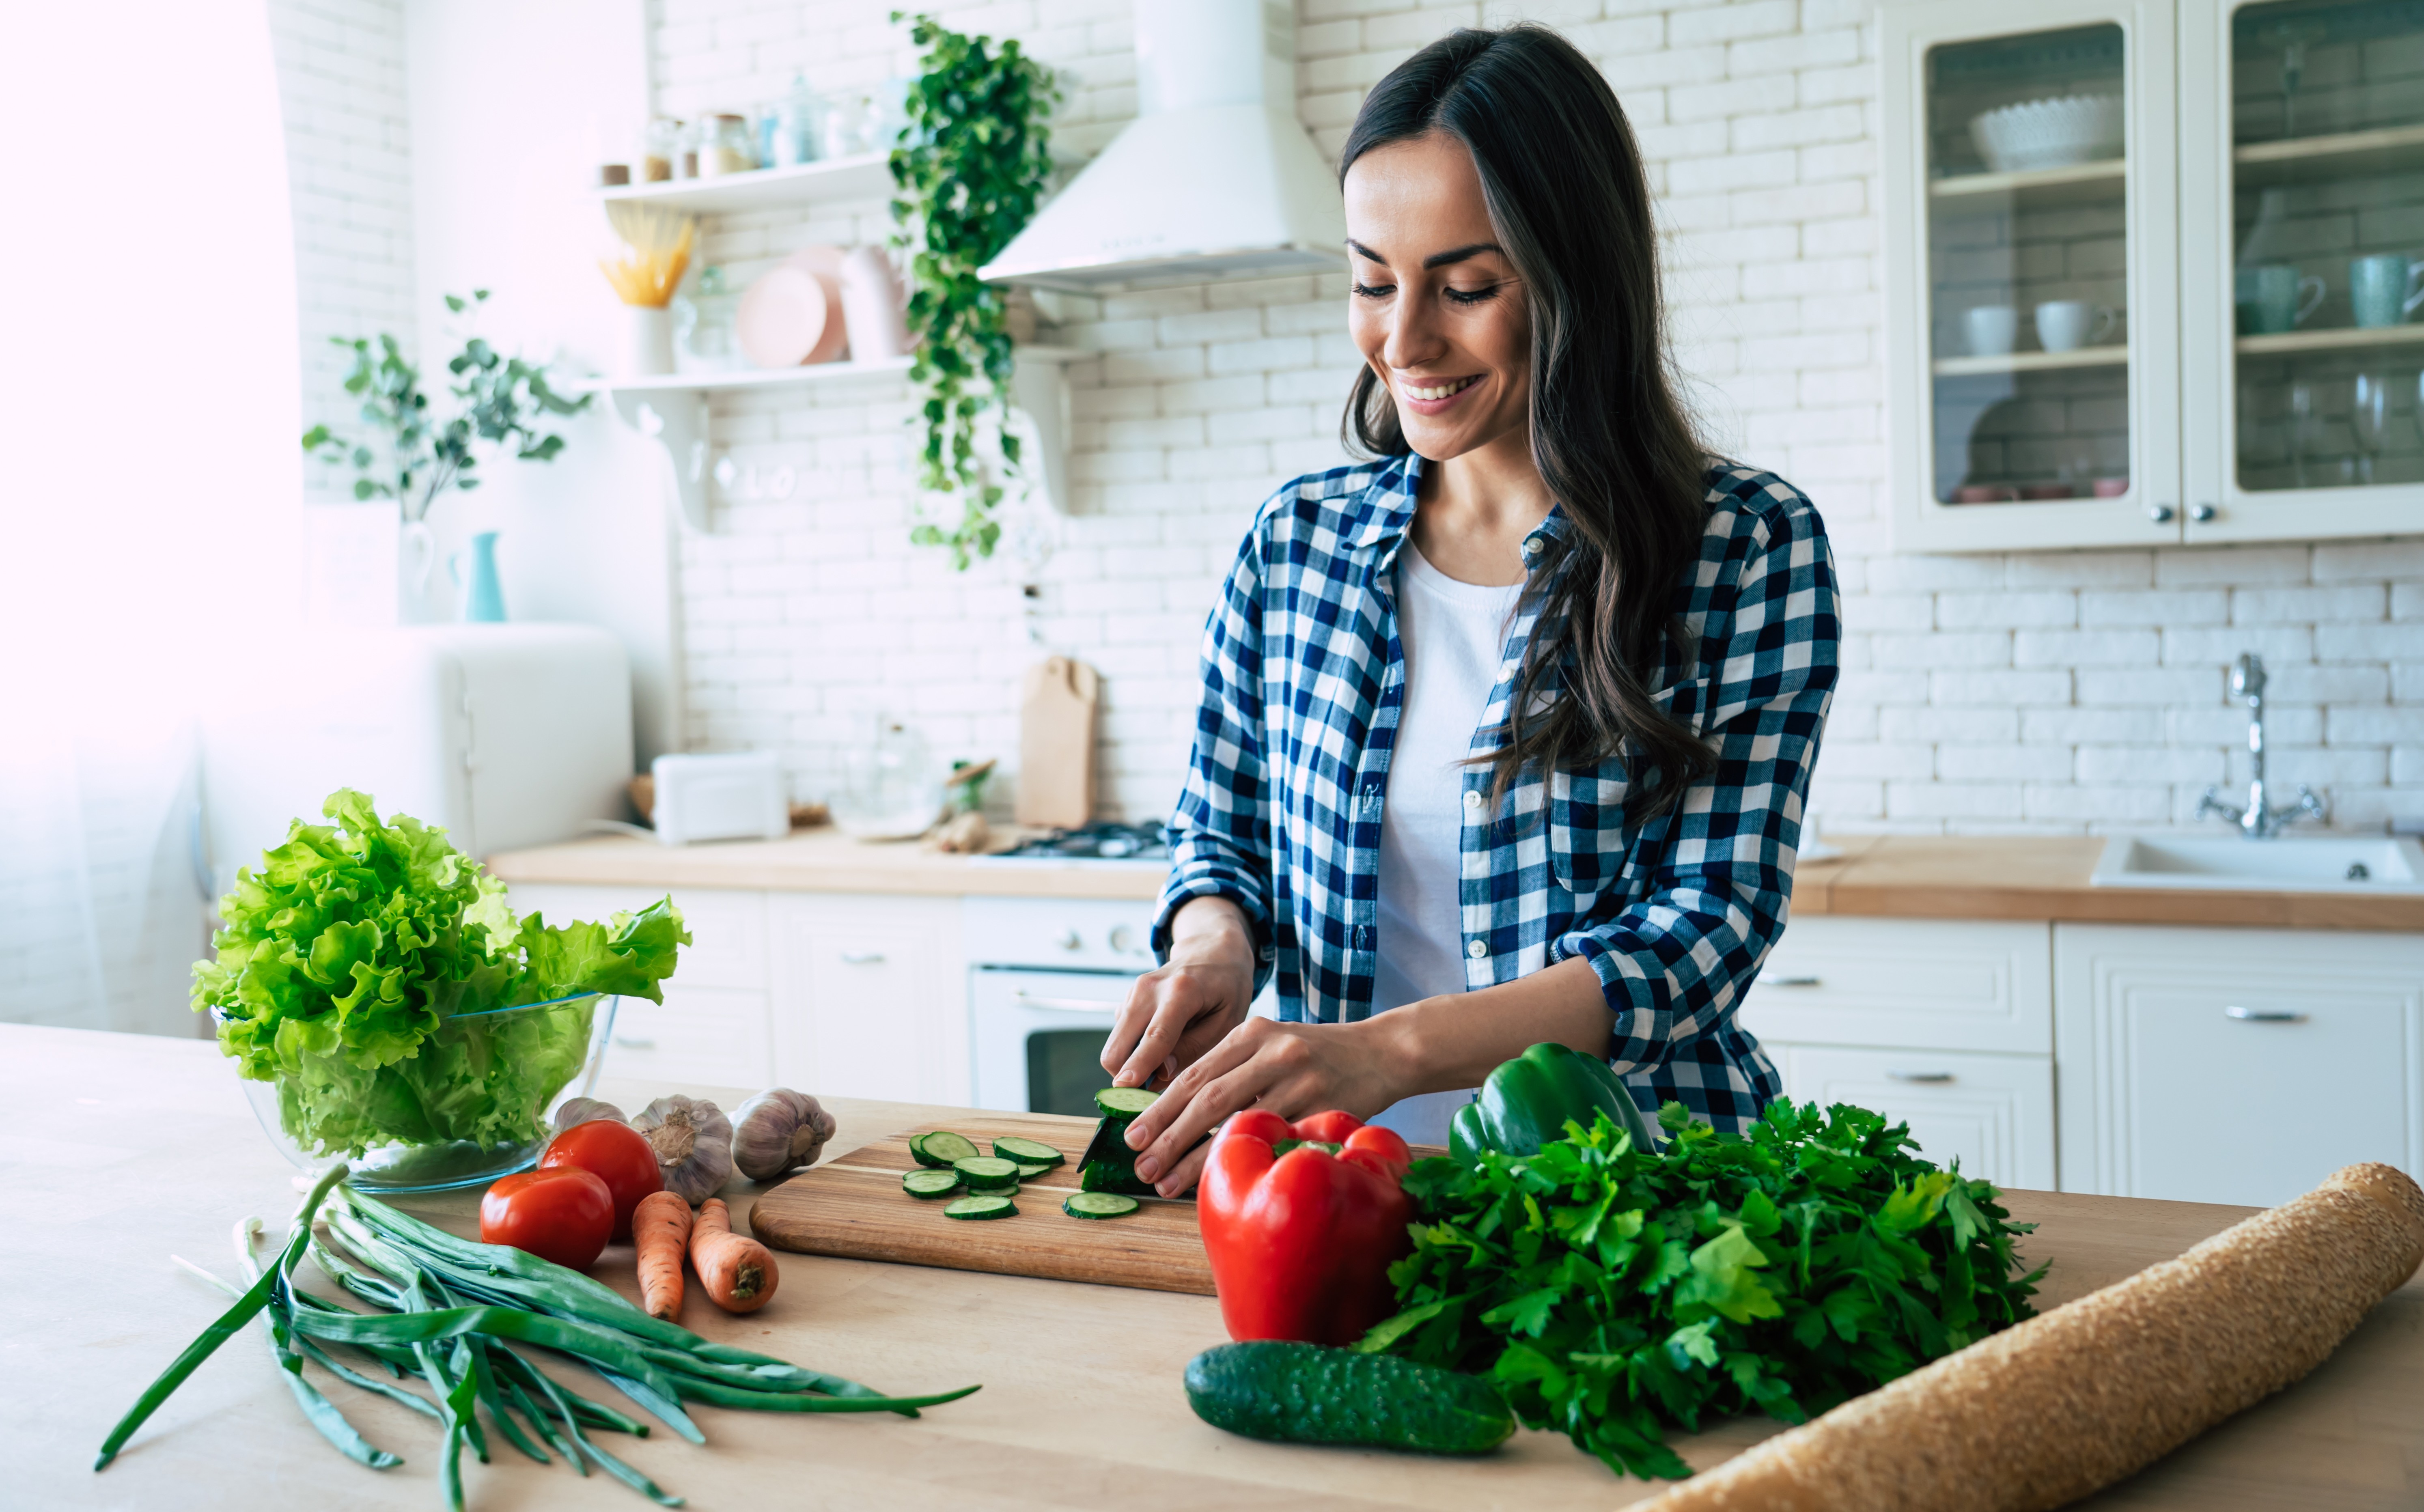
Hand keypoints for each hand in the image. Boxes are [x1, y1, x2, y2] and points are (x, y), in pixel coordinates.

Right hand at [1101, 897, 1256, 1093]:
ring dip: (1131, 1066)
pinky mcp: (1126, 1001)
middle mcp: (1148, 989)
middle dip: (1127, 1076)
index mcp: (1182, 991)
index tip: (1124, 1089)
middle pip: (1119, 1045)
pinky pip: (1120, 1038)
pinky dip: (1134, 1052)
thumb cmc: (1226, 989)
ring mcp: (1133, 993)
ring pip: (1115, 1045)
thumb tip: (1160, 1074)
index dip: (1138, 1065)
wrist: (1211, 952)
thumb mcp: (1227, 1021)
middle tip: (1153, 1096)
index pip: (1156, 1036)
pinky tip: (1161, 1048)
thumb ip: (1195, 1048)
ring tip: (1165, 1070)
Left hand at [1123, 1015, 1409, 1197]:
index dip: (1160, 1108)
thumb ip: (1233, 1069)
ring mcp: (1300, 1078)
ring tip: (1166, 1182)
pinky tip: (1226, 1179)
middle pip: (1207, 1097)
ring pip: (1236, 1121)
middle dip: (1167, 1135)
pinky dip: (1246, 1160)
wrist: (1384, 1052)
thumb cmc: (1319, 1056)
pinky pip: (1276, 1138)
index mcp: (1253, 1031)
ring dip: (1196, 1157)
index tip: (1133, 1136)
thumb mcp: (1273, 1045)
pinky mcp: (1324, 1106)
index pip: (1194, 1073)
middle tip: (1140, 1165)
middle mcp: (1273, 1050)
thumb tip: (1178, 1115)